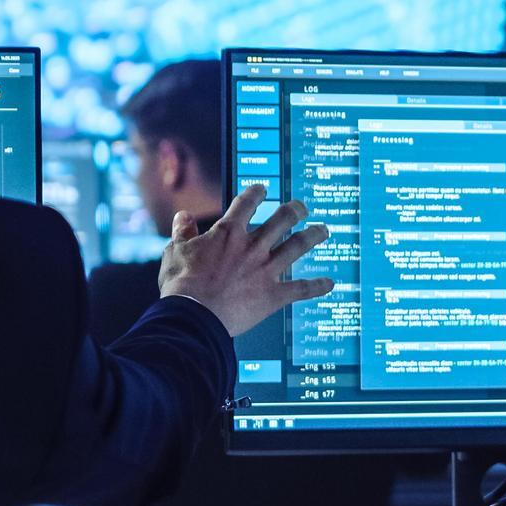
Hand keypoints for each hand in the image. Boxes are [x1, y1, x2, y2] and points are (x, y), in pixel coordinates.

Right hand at [158, 185, 333, 337]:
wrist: (194, 317)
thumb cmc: (181, 287)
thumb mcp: (175, 252)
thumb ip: (183, 232)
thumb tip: (184, 217)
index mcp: (228, 233)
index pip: (246, 203)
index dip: (256, 192)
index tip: (262, 188)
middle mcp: (252, 247)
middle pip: (282, 219)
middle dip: (295, 210)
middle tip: (302, 207)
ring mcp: (266, 270)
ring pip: (297, 247)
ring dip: (313, 236)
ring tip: (323, 231)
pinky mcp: (273, 295)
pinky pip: (301, 289)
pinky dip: (317, 287)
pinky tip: (329, 284)